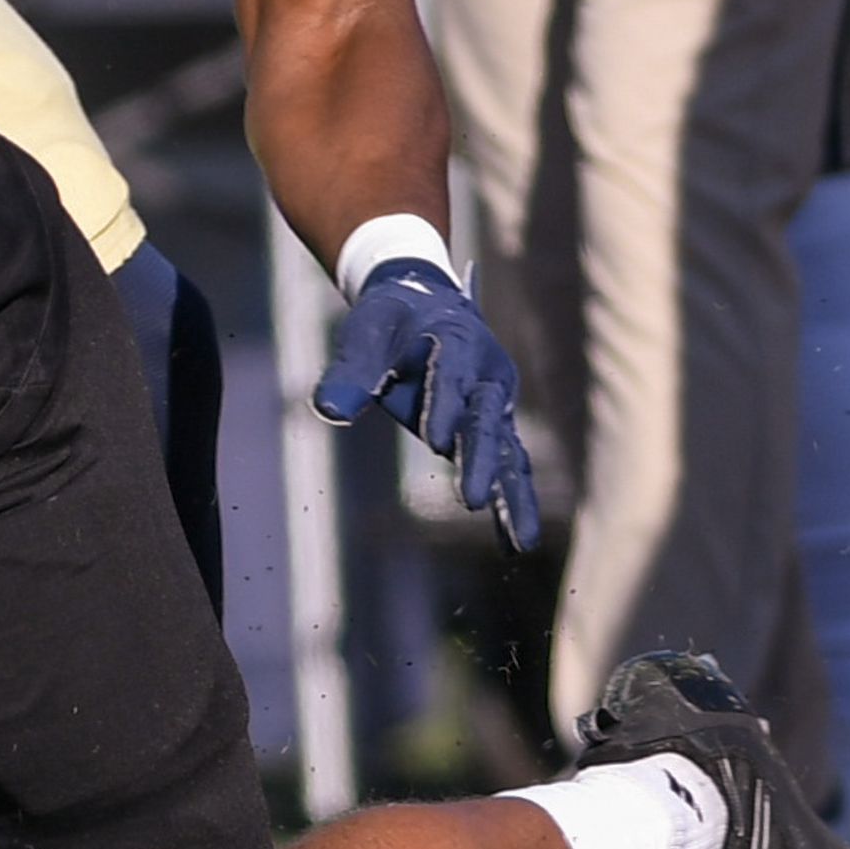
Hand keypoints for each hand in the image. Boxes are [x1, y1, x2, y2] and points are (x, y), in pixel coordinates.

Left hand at [316, 259, 538, 551]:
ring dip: (513, 495)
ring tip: (521, 542)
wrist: (422, 304)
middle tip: (472, 502)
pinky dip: (511, 503)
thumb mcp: (364, 333)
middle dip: (479, 461)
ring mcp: (495, 403)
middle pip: (484, 420)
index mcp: (457, 339)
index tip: (436, 443)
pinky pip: (507, 466)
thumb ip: (349, 371)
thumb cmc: (389, 319)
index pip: (451, 375)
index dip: (445, 405)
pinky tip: (513, 544)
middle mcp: (486, 373)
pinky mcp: (494, 427)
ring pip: (507, 451)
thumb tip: (328, 410)